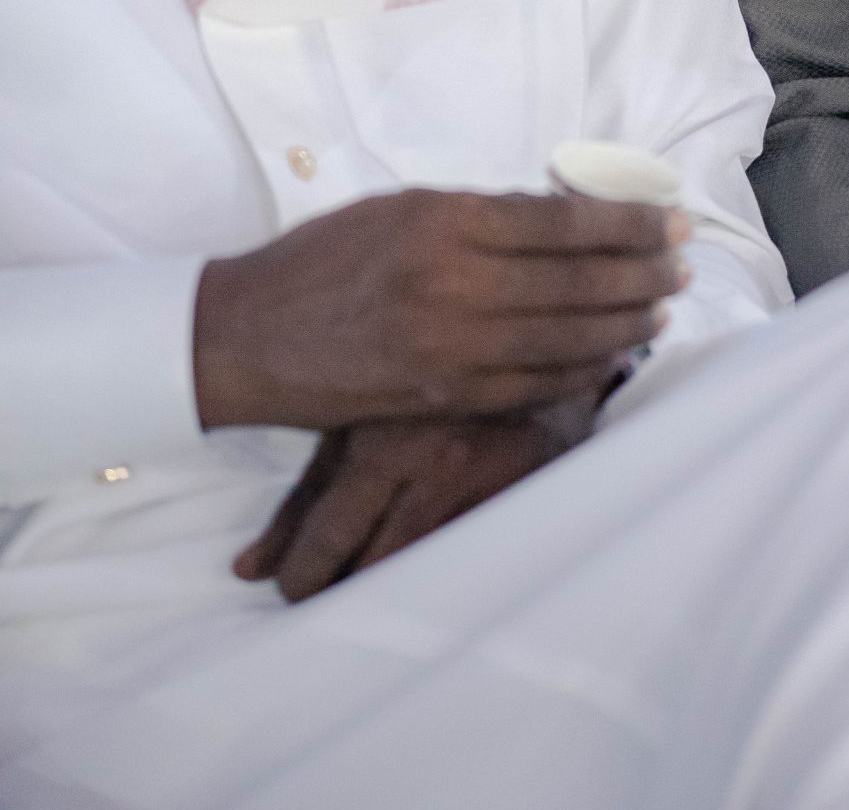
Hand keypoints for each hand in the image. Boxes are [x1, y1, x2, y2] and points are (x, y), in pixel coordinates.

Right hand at [194, 187, 690, 433]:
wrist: (252, 336)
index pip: (563, 223)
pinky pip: (534, 385)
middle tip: (682, 265)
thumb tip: (564, 219)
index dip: (626, 224)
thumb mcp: (402, 207)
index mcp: (446, 222)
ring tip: (661, 309)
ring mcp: (453, 348)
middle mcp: (456, 284)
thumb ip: (481, 214)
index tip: (667, 220)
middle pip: (578, 282)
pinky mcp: (445, 397)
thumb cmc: (328, 256)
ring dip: (625, 324)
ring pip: (567, 337)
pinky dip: (582, 369)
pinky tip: (612, 356)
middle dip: (642, 273)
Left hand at [233, 394, 601, 603]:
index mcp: (386, 437)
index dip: (302, 578)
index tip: (294, 588)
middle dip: (345, 589)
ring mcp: (494, 480)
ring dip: (396, 586)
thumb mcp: (355, 416)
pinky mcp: (535, 487)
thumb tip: (248, 573)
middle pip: (378, 568)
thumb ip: (305, 495)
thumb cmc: (421, 368)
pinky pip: (478, 557)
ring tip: (375, 580)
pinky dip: (448, 572)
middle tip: (330, 591)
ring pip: (429, 571)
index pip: (329, 539)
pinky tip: (434, 567)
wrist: (525, 324)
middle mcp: (441, 462)